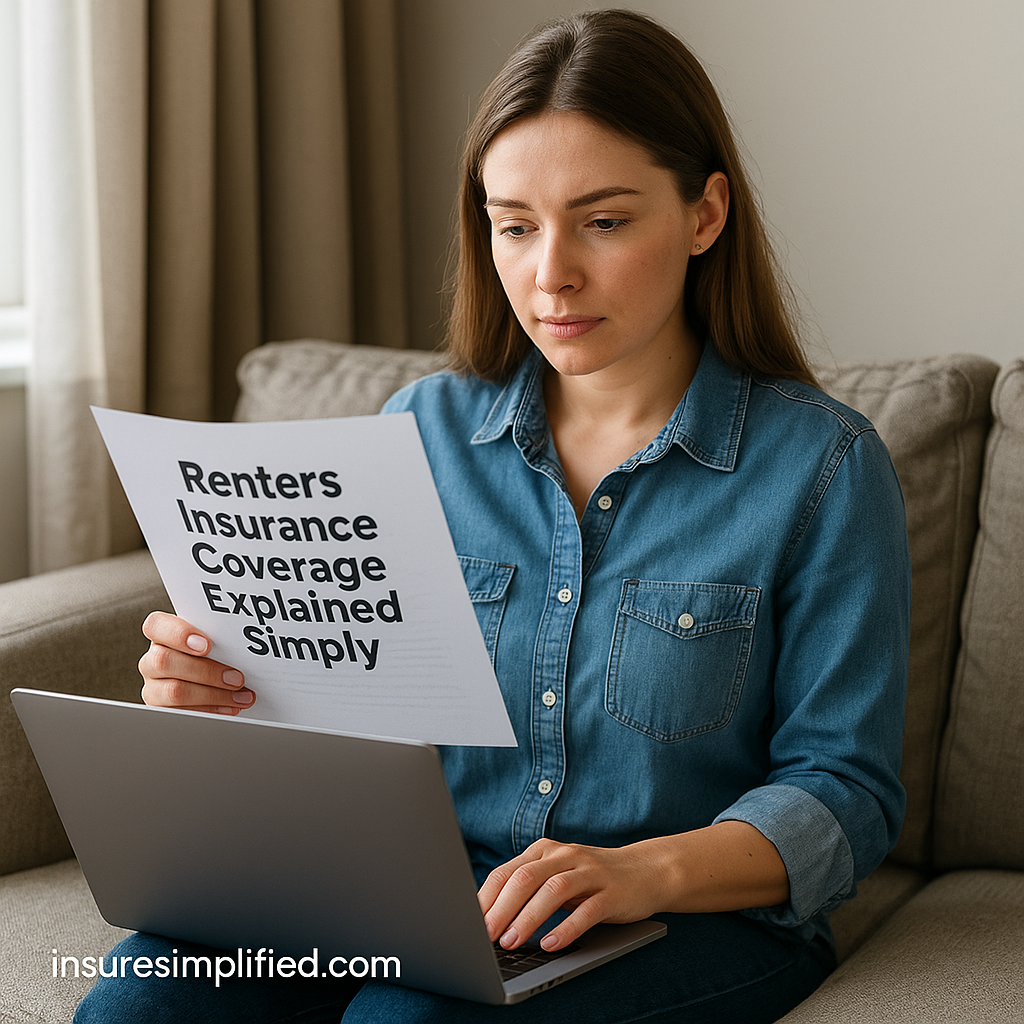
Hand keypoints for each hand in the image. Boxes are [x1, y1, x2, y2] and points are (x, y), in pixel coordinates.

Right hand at [138, 611, 254, 714]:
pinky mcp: (161, 710)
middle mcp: (152, 660)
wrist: (210, 680)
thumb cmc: (213, 654)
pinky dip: (209, 711)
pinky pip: (180, 714)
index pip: (155, 625)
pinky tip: (229, 708)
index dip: (179, 634)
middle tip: (236, 678)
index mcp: (162, 634)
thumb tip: (241, 644)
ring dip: (213, 695)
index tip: (206, 645)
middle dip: (206, 672)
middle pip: (165, 661)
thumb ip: (217, 638)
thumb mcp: (213, 641)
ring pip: (174, 691)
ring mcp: (153, 687)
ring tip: (239, 697)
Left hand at [477, 823, 789, 952]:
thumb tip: (488, 919)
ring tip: (511, 942)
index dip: (485, 897)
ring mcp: (590, 872)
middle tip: (484, 936)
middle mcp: (565, 855)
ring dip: (528, 917)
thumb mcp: (556, 875)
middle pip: (526, 877)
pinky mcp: (611, 892)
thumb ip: (528, 889)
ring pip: (553, 890)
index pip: (507, 871)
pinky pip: (587, 910)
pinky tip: (551, 945)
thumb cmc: (590, 879)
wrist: (646, 871)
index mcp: (545, 851)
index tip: (467, 923)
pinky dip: (566, 928)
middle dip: (501, 908)